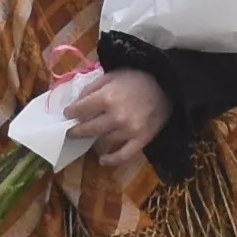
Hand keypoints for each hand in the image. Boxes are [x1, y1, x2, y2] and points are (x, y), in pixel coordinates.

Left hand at [50, 64, 169, 162]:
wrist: (168, 86)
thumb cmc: (137, 78)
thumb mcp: (112, 75)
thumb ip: (92, 88)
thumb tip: (76, 103)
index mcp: (107, 97)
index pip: (80, 110)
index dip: (71, 113)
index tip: (68, 115)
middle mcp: (116, 116)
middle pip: (88, 129)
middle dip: (75, 130)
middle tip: (70, 131)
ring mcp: (129, 130)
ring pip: (103, 141)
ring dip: (94, 141)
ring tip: (90, 139)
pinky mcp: (141, 140)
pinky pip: (123, 155)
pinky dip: (111, 160)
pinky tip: (102, 160)